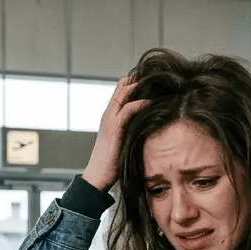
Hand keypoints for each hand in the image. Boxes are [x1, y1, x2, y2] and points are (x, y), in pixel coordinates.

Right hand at [82, 77, 150, 191]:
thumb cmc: (111, 164)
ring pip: (123, 95)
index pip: (120, 94)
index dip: (132, 85)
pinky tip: (149, 102)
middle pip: (121, 90)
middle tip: (152, 73)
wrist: (97, 175)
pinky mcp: (114, 129)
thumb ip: (131, 133)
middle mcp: (108, 116)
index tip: (148, 80)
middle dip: (136, 80)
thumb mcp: (123, 143)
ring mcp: (110, 121)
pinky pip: (127, 110)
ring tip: (152, 80)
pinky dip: (138, 104)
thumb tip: (147, 130)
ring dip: (138, 87)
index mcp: (110, 118)